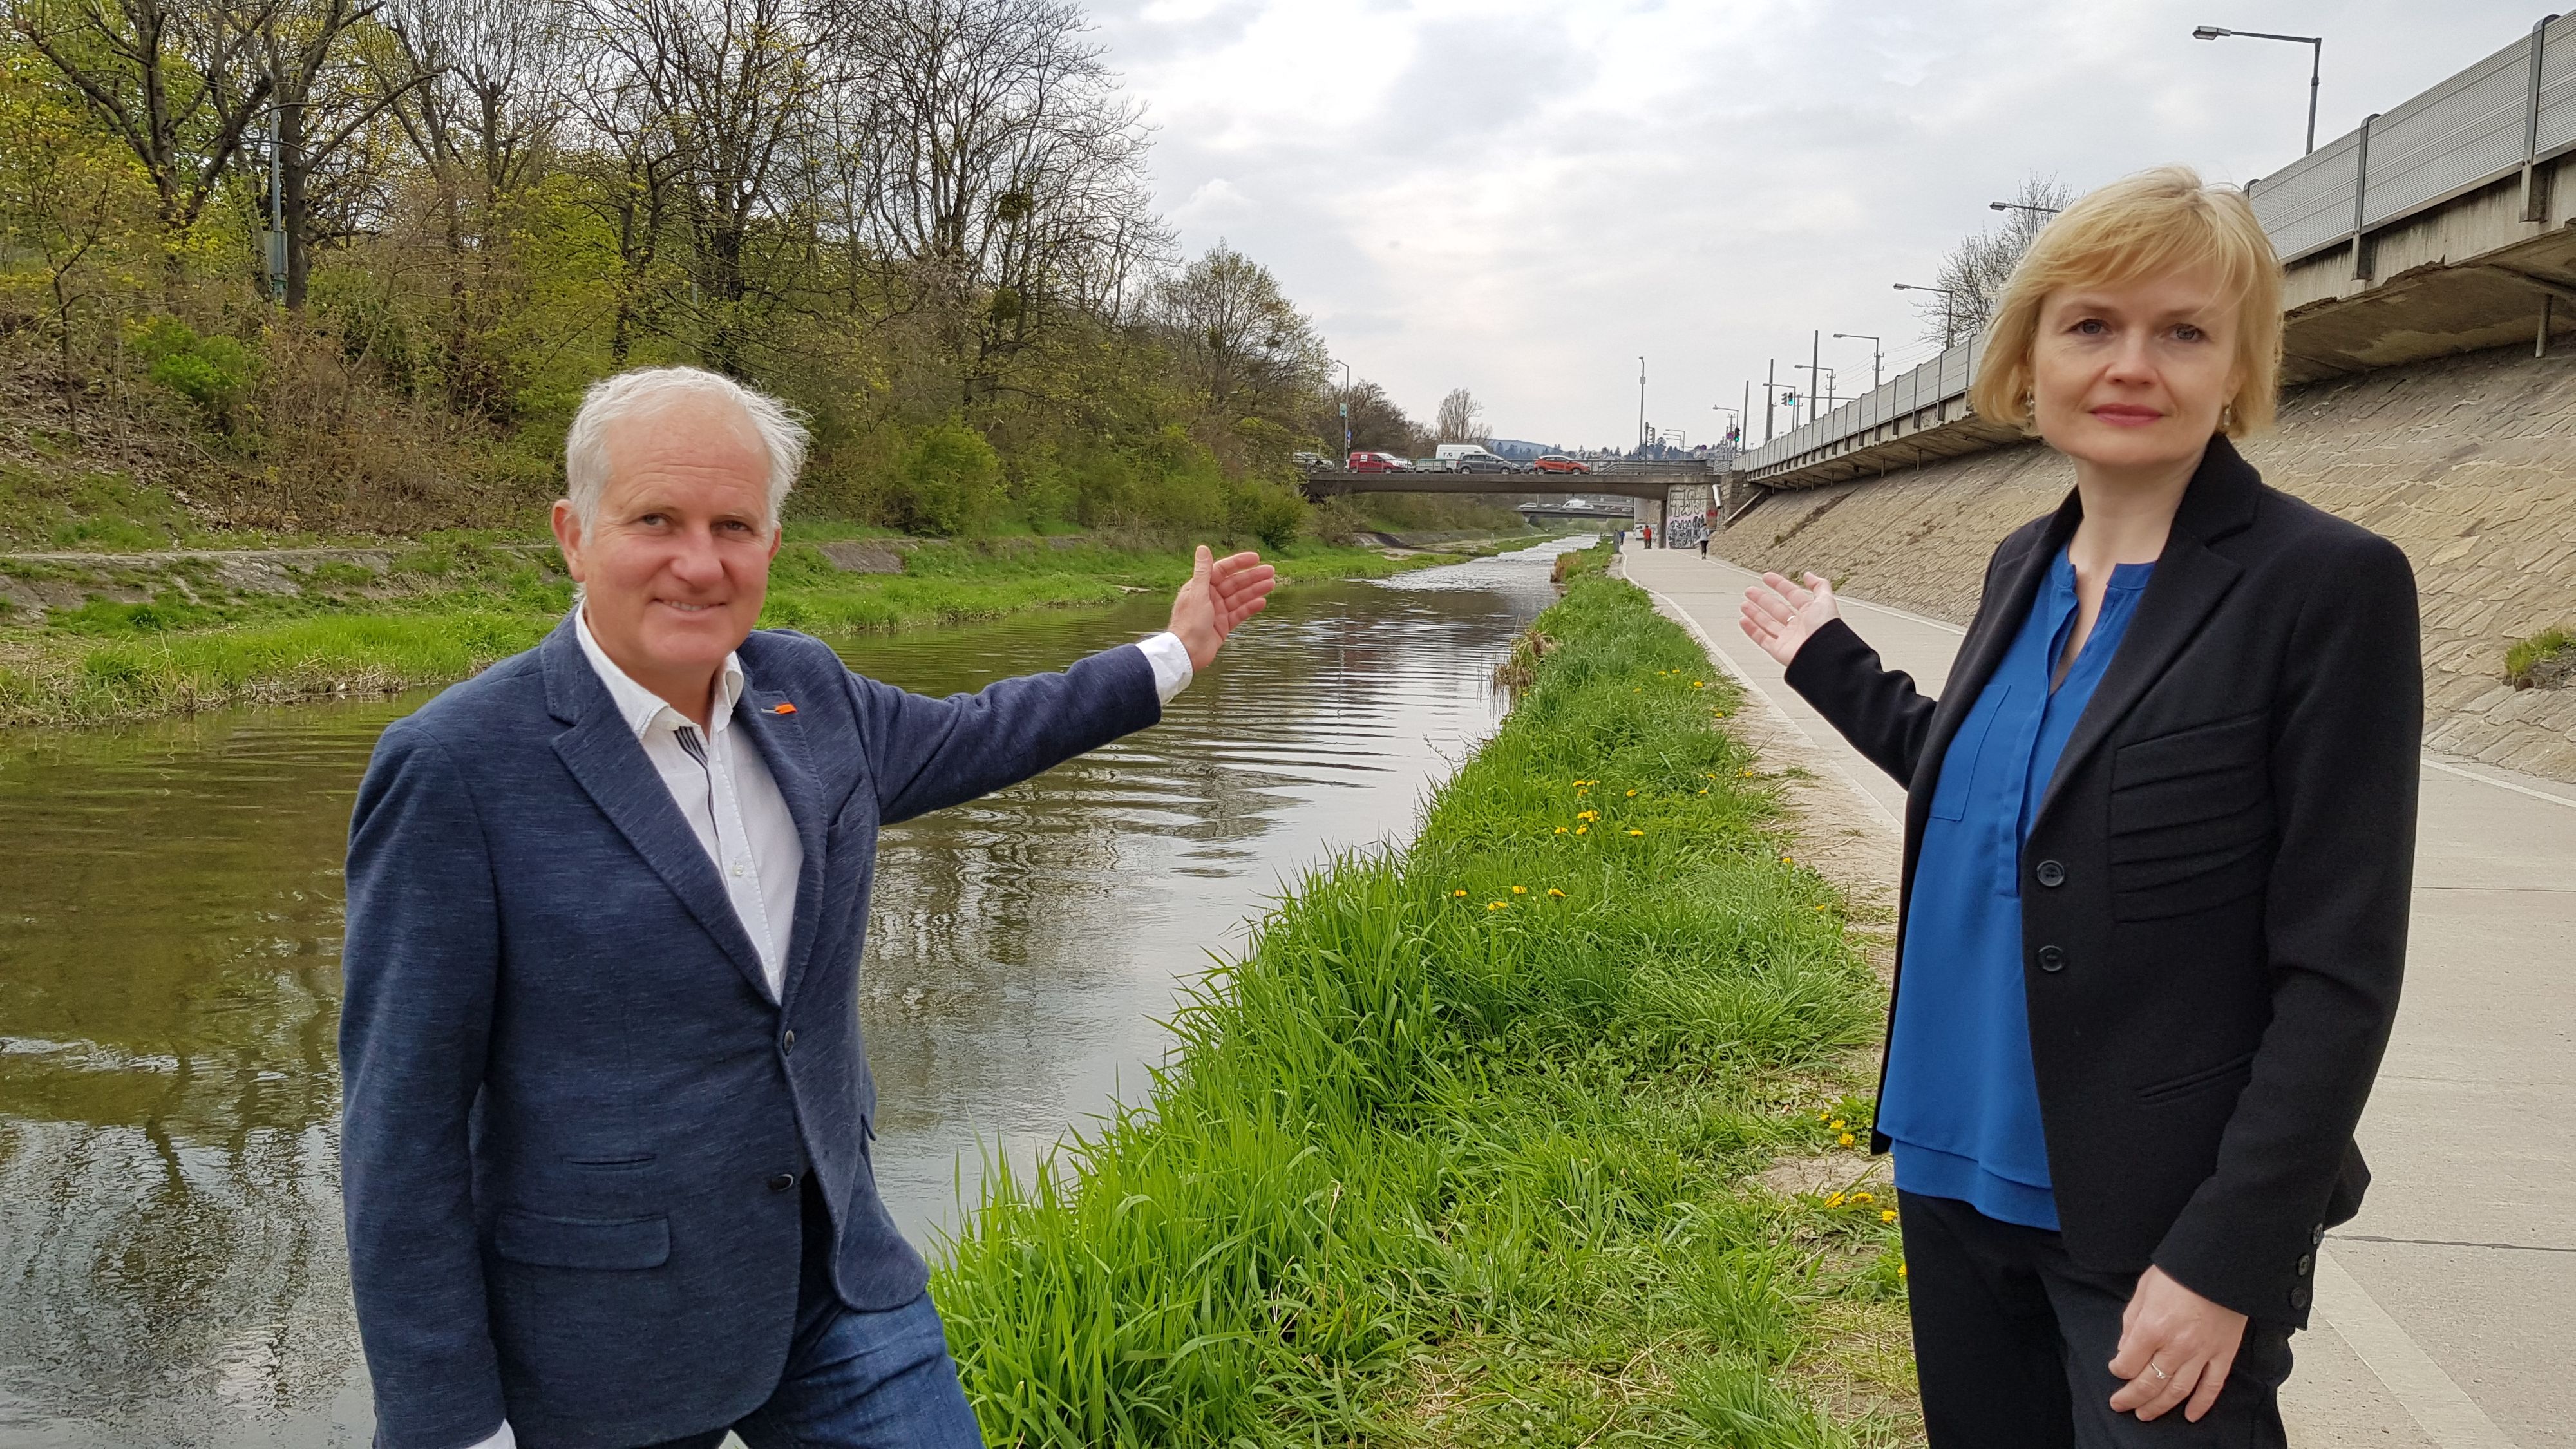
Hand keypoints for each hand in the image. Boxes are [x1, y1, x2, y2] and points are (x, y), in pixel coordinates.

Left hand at [1168, 545, 1276, 669]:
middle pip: (1235, 583)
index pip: (1223, 570)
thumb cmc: (1188, 622)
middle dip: (1253, 577)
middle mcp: (1210, 597)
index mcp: (1201, 587)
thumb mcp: (1196, 593)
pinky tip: (1262, 602)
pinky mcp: (1224, 625)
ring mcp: (1218, 611)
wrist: (1187, 652)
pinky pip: (1240, 613)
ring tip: (1272, 584)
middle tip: (1271, 571)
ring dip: (1255, 590)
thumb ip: (1203, 571)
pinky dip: (1251, 608)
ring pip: (1240, 598)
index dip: (1239, 563)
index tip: (1256, 558)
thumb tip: (1202, 548)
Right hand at [1738, 571, 1840, 666]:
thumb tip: (1808, 575)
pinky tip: (1744, 621)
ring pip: (1767, 623)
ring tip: (1744, 604)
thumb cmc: (1826, 629)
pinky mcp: (1779, 650)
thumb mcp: (1826, 600)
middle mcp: (1798, 625)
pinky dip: (1752, 630)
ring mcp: (1788, 638)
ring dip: (1754, 613)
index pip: (1792, 595)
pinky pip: (1762, 639)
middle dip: (1762, 599)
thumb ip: (1819, 586)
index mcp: (1810, 613)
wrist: (1823, 654)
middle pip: (1776, 609)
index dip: (1779, 585)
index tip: (1767, 577)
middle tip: (1750, 591)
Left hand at [2107, 1266, 2248, 1422]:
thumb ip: (2131, 1322)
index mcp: (2152, 1328)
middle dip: (2131, 1398)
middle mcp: (2176, 1346)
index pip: (2128, 1364)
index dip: (2118, 1370)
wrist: (2220, 1263)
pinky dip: (2201, 1405)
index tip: (2116, 1369)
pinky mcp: (2223, 1355)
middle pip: (2149, 1383)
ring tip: (2145, 1415)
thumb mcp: (2144, 1290)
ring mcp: (2202, 1353)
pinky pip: (2212, 1387)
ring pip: (2177, 1391)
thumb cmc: (2179, 1272)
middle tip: (2121, 1405)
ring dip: (2159, 1407)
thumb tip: (2123, 1350)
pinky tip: (2189, 1415)